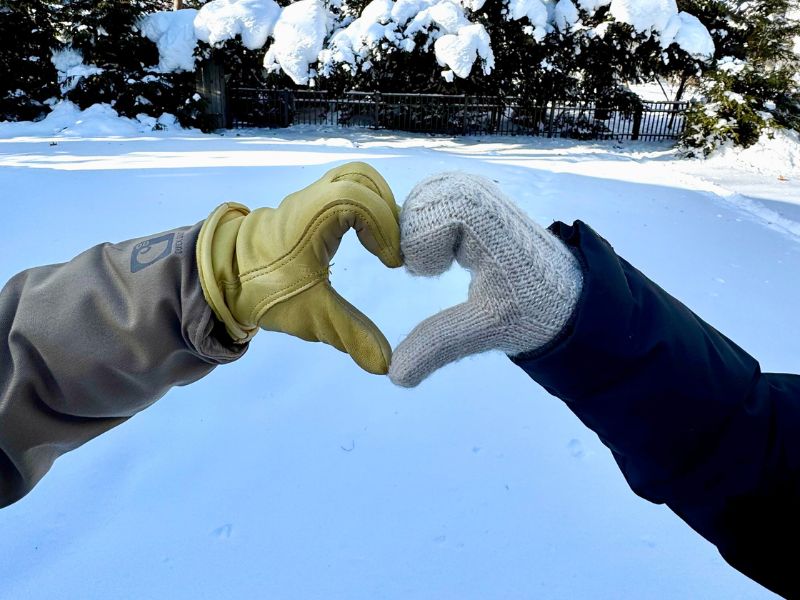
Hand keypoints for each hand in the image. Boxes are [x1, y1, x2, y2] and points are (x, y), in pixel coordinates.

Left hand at [197, 162, 401, 374]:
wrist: (222, 275)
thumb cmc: (265, 290)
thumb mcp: (311, 315)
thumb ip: (351, 335)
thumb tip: (386, 365)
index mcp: (313, 217)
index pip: (361, 201)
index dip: (385, 228)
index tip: (391, 263)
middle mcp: (313, 198)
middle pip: (362, 178)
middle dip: (387, 208)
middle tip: (393, 245)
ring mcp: (311, 198)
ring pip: (353, 179)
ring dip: (376, 206)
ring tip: (384, 242)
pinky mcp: (310, 205)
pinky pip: (345, 190)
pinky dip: (364, 208)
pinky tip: (367, 240)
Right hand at [388, 172, 583, 386]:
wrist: (563, 293)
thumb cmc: (530, 309)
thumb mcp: (484, 330)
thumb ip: (438, 344)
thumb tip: (395, 375)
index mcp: (492, 226)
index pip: (437, 209)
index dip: (420, 239)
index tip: (428, 271)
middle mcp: (487, 199)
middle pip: (427, 197)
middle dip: (413, 234)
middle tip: (427, 268)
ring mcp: (481, 193)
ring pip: (428, 193)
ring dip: (418, 229)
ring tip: (435, 262)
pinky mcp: (476, 196)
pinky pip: (437, 195)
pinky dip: (426, 221)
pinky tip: (441, 252)